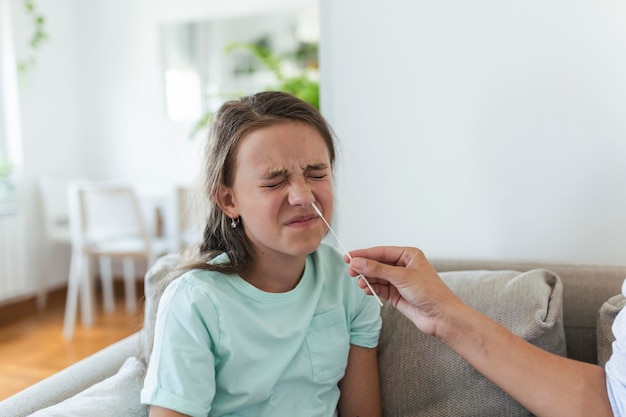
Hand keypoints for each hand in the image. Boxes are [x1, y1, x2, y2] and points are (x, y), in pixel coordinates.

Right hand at [346, 246, 461, 336]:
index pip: (380, 252)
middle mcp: (403, 266)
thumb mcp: (401, 277)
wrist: (441, 316)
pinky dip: (371, 288)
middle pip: (377, 264)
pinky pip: (379, 288)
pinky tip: (366, 290)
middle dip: (364, 267)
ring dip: (367, 279)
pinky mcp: (396, 294)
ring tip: (360, 283)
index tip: (348, 256)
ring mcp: (399, 281)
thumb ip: (377, 269)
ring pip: (376, 276)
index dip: (363, 254)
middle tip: (350, 271)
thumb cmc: (430, 292)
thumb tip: (357, 262)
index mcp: (408, 255)